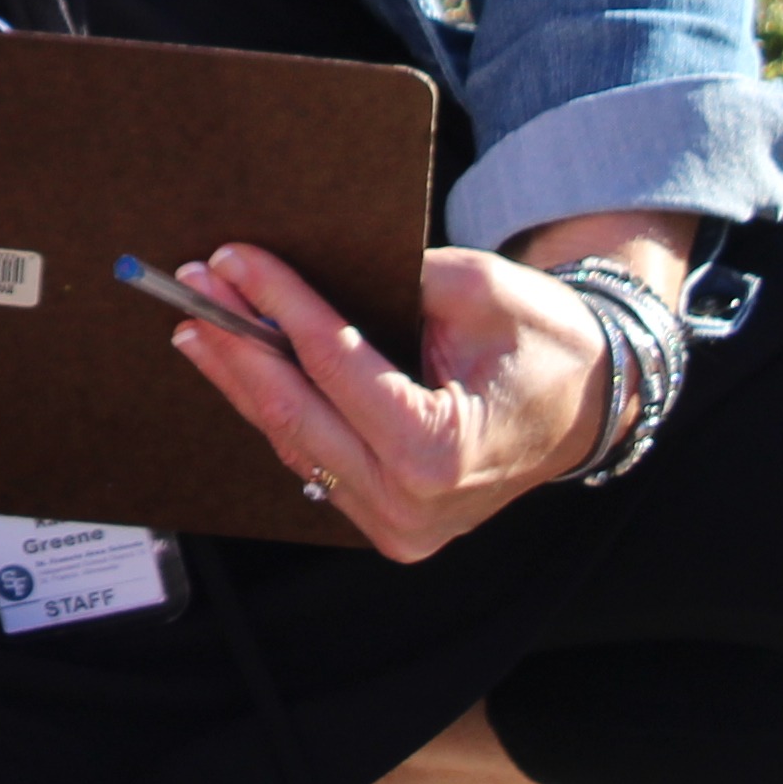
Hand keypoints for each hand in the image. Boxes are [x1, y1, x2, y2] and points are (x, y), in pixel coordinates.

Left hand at [163, 239, 618, 562]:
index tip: (233, 259)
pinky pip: (312, 458)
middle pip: (297, 412)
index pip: (334, 365)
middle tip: (193, 285)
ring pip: (294, 441)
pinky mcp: (385, 520)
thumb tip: (300, 269)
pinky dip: (273, 408)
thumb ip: (396, 281)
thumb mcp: (482, 290)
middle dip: (238, 343)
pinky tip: (236, 364)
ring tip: (198, 318)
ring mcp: (396, 524)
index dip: (278, 305)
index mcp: (441, 452)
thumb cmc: (546, 343)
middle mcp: (412, 506)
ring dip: (241, 377)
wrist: (588, 404)